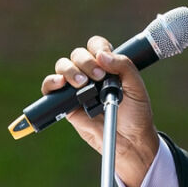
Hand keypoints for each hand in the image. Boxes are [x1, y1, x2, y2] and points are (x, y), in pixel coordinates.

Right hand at [41, 36, 160, 186]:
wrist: (129, 140)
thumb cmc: (136, 113)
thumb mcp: (136, 87)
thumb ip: (123, 66)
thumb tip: (102, 55)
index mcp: (108, 66)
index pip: (96, 46)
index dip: (97, 47)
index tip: (104, 60)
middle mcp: (91, 73)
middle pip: (78, 54)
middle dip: (86, 62)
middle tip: (98, 77)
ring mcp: (77, 88)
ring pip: (63, 66)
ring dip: (70, 70)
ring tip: (82, 84)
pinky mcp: (66, 104)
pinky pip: (50, 88)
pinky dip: (51, 82)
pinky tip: (60, 84)